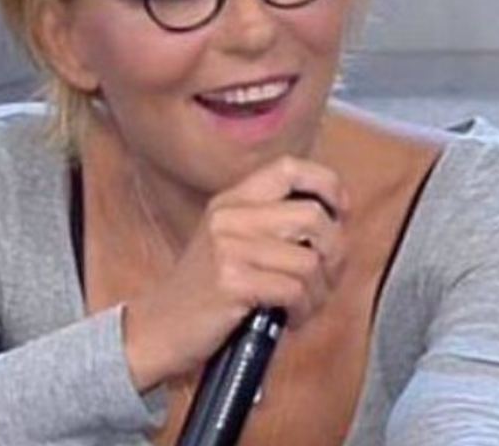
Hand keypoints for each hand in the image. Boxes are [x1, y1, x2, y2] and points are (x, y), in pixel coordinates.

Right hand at [123, 157, 349, 390]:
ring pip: (310, 260)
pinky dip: (302, 311)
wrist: (158, 330)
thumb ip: (271, 225)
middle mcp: (229, 217)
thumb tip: (333, 221)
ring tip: (303, 306)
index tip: (341, 211)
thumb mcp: (229, 243)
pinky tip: (288, 319)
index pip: (290, 168)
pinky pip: (294, 290)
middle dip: (334, 253)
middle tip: (326, 278)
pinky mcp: (232, 282)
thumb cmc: (202, 293)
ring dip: (318, 292)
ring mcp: (228, 248)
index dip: (327, 185)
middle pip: (313, 216)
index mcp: (230, 201)